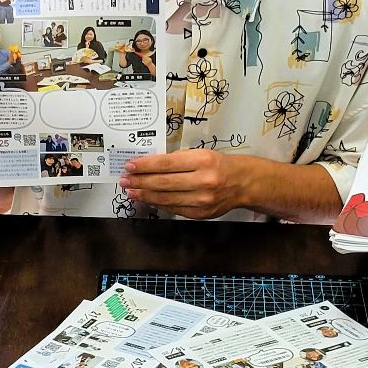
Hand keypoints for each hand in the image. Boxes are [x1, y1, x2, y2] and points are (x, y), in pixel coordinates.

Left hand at [122, 150, 251, 218]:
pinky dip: (158, 204)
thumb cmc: (219, 165)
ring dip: (145, 195)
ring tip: (131, 191)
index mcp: (202, 161)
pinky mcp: (200, 214)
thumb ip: (177, 160)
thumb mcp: (201, 154)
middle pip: (163, 182)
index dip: (145, 166)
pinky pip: (173, 209)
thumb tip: (148, 166)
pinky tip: (148, 199)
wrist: (242, 183)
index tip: (130, 166)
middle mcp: (203, 181)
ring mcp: (202, 200)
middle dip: (140, 181)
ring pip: (166, 198)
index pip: (166, 164)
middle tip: (125, 180)